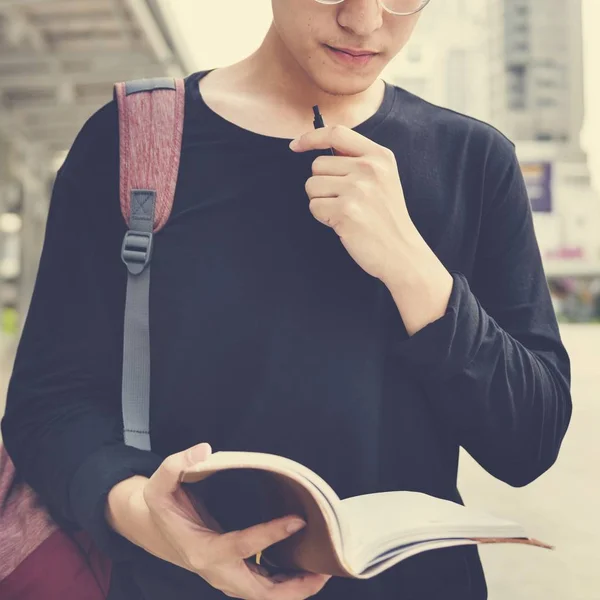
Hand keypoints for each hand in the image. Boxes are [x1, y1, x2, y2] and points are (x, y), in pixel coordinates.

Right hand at [107, 443, 330, 599]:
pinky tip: (305, 570)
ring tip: (322, 572)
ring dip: (294, 589)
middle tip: (323, 568)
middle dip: (292, 586)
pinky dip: (285, 584)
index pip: (241, 546)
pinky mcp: (232, 574)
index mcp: (201, 550)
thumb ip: (177, 463)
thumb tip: (205, 449)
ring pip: (262, 595)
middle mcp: (215, 571)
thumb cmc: (162, 505)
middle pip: (258, 591)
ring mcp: (224, 577)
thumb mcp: (160, 482)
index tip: (298, 519)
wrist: (154, 528)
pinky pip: (262, 587)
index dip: (270, 535)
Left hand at [289, 125, 423, 284]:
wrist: (401, 253)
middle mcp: (369, 168)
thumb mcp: (383, 179)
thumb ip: (357, 161)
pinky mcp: (345, 211)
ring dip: (321, 201)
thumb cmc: (387, 219)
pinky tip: (342, 224)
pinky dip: (323, 218)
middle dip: (321, 184)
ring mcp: (357, 189)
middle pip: (317, 164)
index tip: (296, 145)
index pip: (336, 133)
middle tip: (343, 202)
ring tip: (344, 213)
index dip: (311, 137)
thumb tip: (319, 148)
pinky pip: (314, 206)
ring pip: (312, 185)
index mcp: (380, 156)